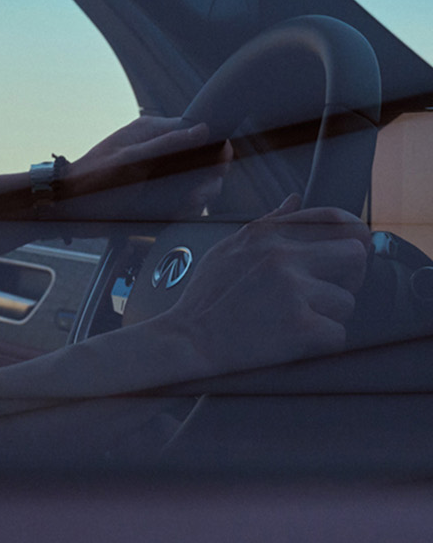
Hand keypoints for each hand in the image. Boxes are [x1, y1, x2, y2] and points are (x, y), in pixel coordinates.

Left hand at [57, 115, 229, 223]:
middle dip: (206, 178)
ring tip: (185, 204)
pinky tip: (176, 212)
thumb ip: (168, 145)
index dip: (212, 148)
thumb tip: (203, 129)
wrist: (69, 209)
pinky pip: (182, 202)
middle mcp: (158, 152)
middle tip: (198, 192)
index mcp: (151, 133)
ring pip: (195, 184)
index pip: (195, 132)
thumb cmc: (93, 180)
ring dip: (197, 196)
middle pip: (201, 161)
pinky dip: (184, 209)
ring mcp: (158, 176)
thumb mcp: (132, 160)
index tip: (220, 163)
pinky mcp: (156, 197)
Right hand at [161, 195, 370, 377]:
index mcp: (266, 235)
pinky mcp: (301, 327)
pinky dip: (322, 343)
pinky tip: (297, 342)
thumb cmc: (206, 299)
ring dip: (329, 316)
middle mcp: (282, 257)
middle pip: (355, 255)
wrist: (188, 342)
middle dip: (349, 276)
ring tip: (297, 321)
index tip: (352, 249)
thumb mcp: (229, 248)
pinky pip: (338, 334)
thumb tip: (294, 200)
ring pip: (346, 301)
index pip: (331, 218)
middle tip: (328, 292)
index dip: (352, 234)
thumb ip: (268, 223)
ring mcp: (292, 291)